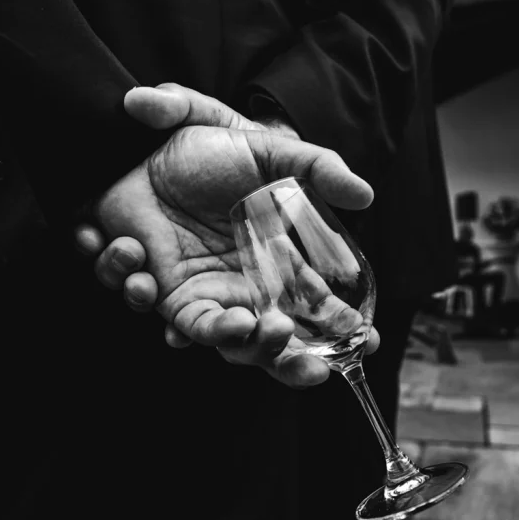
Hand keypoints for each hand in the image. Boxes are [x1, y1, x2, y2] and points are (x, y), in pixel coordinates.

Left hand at [79, 87, 374, 387]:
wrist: (150, 149)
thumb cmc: (209, 154)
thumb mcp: (269, 154)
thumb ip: (318, 168)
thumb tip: (366, 195)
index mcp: (279, 264)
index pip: (318, 307)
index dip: (343, 330)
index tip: (369, 342)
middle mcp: (246, 289)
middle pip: (275, 344)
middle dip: (293, 364)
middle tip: (314, 370)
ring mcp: (208, 295)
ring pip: (230, 343)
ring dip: (238, 341)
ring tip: (245, 323)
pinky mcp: (170, 295)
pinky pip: (182, 324)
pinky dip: (183, 326)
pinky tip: (170, 283)